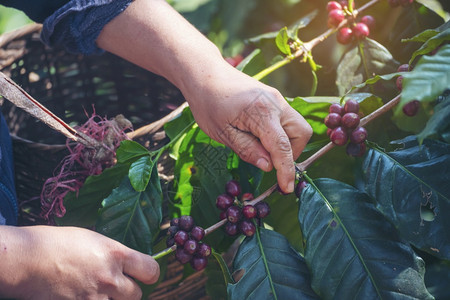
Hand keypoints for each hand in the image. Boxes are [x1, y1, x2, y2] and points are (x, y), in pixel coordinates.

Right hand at [0, 226, 158, 298]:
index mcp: (115, 254)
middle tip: (117, 285)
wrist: (26, 261)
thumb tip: (129, 264)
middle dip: (129, 291)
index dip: (150, 274)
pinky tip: (85, 296)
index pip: (151, 270)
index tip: (145, 275)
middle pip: (138, 295)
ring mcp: (95, 298)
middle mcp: (110, 278)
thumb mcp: (93, 240)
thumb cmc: (57, 244)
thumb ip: (114, 254)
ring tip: (97, 290)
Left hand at [97, 0, 311, 192]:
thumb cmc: (208, 104)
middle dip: (292, 153)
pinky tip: (260, 136)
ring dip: (287, 143)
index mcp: (262, 113)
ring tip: (262, 148)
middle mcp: (276, 103)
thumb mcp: (222, 133)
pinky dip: (280, 132)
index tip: (287, 189)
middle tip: (270, 162)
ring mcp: (277, 98)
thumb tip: (269, 166)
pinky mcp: (274, 98)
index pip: (282, 147)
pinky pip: (287, 119)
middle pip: (301, 133)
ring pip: (297, 126)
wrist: (205, 74)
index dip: (286, 170)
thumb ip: (247, 150)